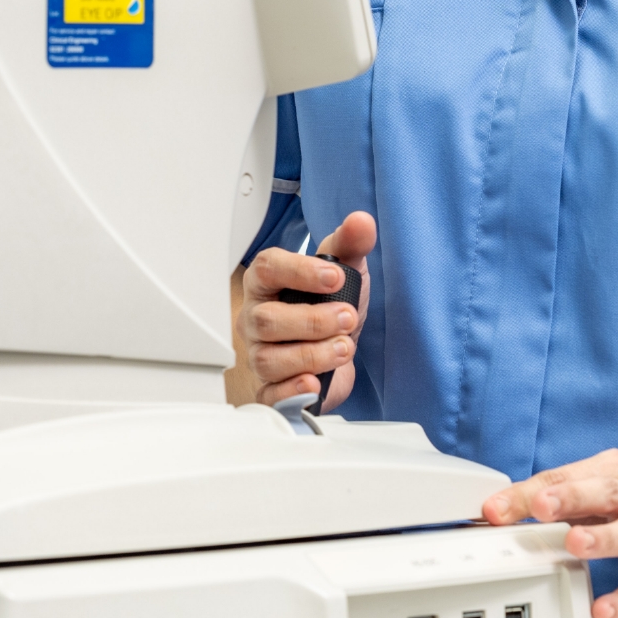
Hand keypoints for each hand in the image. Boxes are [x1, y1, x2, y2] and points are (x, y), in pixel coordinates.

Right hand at [237, 211, 374, 409]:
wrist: (341, 347)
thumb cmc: (332, 304)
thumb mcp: (346, 270)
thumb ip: (351, 244)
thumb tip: (361, 222)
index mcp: (267, 282)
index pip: (267, 268)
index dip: (299, 272)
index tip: (334, 276)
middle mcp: (257, 318)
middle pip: (266, 320)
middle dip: (312, 320)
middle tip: (347, 317)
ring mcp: (260, 354)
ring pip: (269, 359)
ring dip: (312, 355)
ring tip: (344, 347)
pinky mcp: (270, 389)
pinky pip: (270, 395)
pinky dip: (293, 390)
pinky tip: (316, 382)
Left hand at [483, 449, 617, 617]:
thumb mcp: (603, 483)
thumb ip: (560, 493)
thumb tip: (507, 507)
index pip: (569, 475)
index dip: (532, 491)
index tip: (497, 508)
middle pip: (604, 492)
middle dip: (570, 497)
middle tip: (539, 506)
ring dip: (602, 540)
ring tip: (574, 544)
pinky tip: (602, 611)